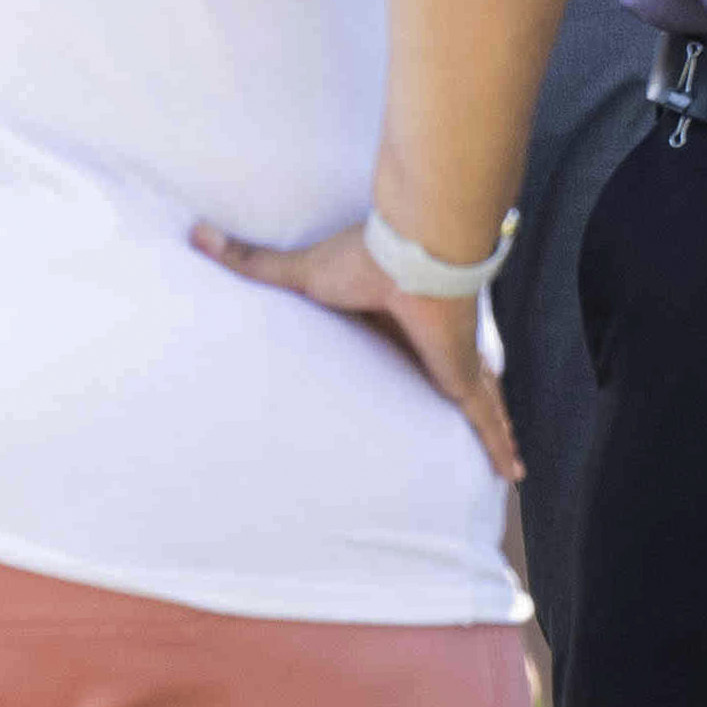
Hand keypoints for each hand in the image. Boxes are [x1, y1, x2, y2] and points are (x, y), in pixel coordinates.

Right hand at [195, 208, 516, 479]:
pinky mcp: (464, 379)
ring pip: (480, 403)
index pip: (411, 345)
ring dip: (493, 430)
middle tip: (468, 421)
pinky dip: (499, 444)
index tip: (420, 367)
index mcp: (395, 320)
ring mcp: (454, 361)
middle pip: (454, 378)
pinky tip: (513, 473)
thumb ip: (251, 262)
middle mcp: (432, 343)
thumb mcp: (297, 273)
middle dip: (466, 398)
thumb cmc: (362, 260)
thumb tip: (193, 232)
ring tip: (504, 463)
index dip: (420, 357)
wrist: (414, 255)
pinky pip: (486, 418)